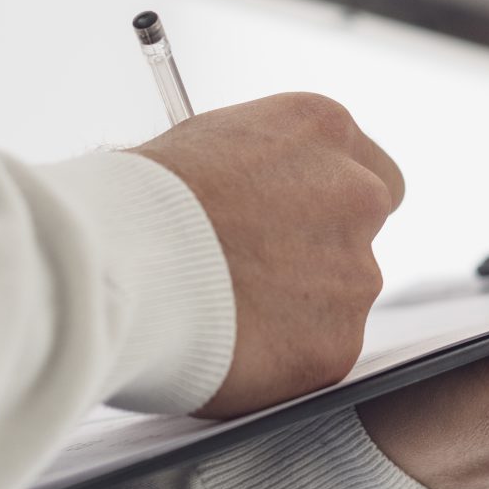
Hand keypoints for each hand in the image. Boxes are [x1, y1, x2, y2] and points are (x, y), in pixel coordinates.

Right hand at [135, 93, 403, 417]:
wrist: (118, 263)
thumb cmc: (138, 199)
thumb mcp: (206, 143)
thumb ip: (259, 169)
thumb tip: (258, 193)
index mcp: (324, 129)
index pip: (371, 170)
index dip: (329, 204)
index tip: (297, 223)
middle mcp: (357, 194)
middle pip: (362, 233)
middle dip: (322, 254)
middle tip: (260, 273)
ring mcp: (354, 273)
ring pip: (339, 298)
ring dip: (297, 309)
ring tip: (224, 310)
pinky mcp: (337, 343)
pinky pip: (316, 354)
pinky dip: (281, 358)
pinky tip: (230, 345)